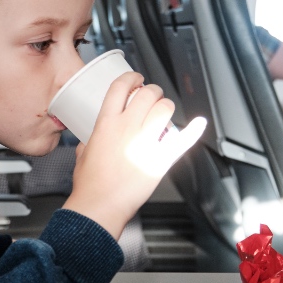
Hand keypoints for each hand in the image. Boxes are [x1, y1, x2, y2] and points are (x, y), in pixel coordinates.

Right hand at [62, 72, 178, 238]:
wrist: (100, 205)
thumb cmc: (90, 185)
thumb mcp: (83, 154)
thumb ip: (89, 142)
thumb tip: (91, 141)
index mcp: (106, 124)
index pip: (120, 87)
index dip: (131, 77)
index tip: (136, 79)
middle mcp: (127, 128)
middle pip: (147, 94)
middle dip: (153, 91)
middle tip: (153, 96)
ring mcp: (146, 143)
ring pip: (165, 109)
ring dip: (166, 106)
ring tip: (164, 112)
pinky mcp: (160, 159)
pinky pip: (182, 140)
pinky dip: (194, 130)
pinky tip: (199, 123)